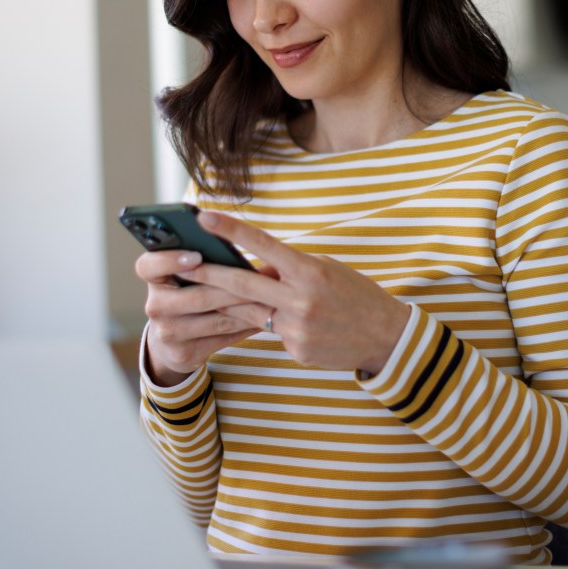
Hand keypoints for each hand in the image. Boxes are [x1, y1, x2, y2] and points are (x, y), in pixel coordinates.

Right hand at [134, 247, 272, 385]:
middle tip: (265, 276)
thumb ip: (202, 258)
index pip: (149, 266)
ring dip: (249, 307)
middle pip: (197, 295)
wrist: (172, 341)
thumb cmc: (187, 292)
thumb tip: (244, 237)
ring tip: (274, 296)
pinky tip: (266, 316)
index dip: (171, 260)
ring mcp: (167, 333)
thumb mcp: (184, 275)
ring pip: (217, 318)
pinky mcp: (184, 353)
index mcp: (153, 279)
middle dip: (235, 286)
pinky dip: (247, 325)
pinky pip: (223, 337)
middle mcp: (155, 306)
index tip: (197, 255)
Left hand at [187, 211, 409, 374]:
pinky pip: (272, 333)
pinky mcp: (297, 351)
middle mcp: (301, 300)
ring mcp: (297, 329)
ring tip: (203, 291)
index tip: (204, 217)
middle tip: (179, 264)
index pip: (263, 245)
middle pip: (242, 285)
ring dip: (226, 302)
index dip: (231, 230)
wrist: (388, 338)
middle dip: (207, 274)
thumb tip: (254, 269)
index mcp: (310, 271)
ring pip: (249, 312)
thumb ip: (289, 269)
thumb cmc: (356, 294)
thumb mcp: (326, 269)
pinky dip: (273, 323)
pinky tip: (290, 322)